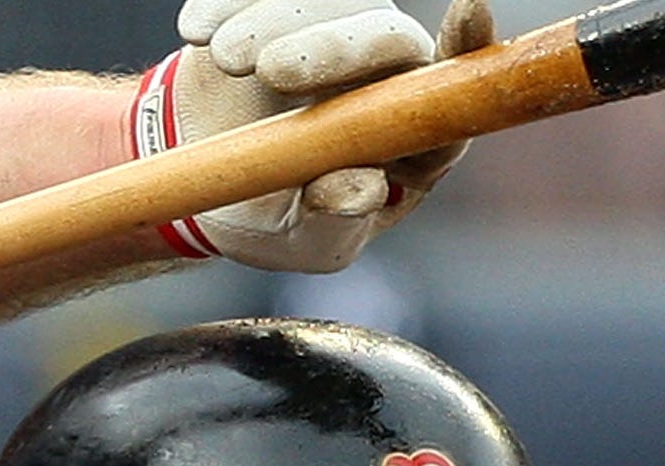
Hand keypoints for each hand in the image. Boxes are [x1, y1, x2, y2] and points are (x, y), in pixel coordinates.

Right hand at [135, 0, 495, 273]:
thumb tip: (363, 188)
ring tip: (223, 60)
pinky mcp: (287, 4)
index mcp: (412, 138)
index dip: (467, 49)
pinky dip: (230, 3)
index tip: (469, 9)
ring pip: (328, 3)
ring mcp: (339, 31)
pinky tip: (199, 35)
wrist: (195, 175)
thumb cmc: (271, 215)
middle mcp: (389, 75)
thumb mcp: (305, 241)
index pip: (456, 94)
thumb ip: (335, 220)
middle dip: (333, 48)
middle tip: (270, 72)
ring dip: (271, 22)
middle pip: (390, 39)